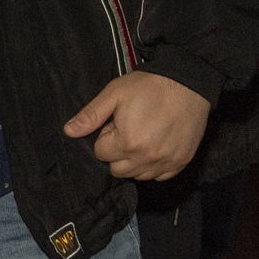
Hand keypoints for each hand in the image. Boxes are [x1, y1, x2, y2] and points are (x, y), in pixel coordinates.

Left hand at [64, 69, 209, 179]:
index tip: (120, 122)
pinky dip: (155, 166)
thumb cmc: (150, 85)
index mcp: (127, 142)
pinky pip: (159, 176)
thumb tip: (69, 131)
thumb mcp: (116, 93)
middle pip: (117, 169)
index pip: (101, 153)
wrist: (189, 82)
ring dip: (136, 161)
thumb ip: (91, 114)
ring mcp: (165, 162)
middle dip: (118, 152)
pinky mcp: (180, 162)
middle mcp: (146, 158)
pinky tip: (158, 146)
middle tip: (131, 129)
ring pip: (138, 175)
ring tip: (145, 136)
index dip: (108, 135)